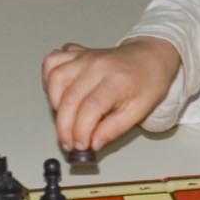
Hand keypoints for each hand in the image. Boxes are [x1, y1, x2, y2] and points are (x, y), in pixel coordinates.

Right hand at [41, 37, 181, 153]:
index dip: (81, 131)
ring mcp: (84, 56)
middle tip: (69, 143)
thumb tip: (92, 145)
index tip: (81, 146)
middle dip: (65, 127)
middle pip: (70, 98)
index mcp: (117, 80)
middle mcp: (98, 65)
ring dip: (55, 104)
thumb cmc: (147, 83)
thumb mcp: (139, 111)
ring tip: (66, 119)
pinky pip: (52, 62)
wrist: (150, 57)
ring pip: (56, 79)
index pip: (91, 108)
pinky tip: (59, 95)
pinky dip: (49, 80)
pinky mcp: (76, 53)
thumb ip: (114, 129)